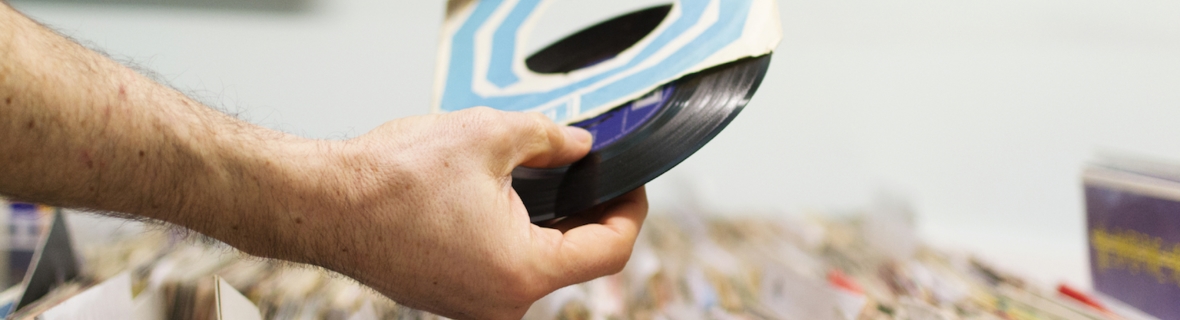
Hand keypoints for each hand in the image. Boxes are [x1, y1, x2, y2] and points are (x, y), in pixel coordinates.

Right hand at [263, 108, 647, 318]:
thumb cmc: (389, 180)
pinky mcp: (452, 298)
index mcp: (521, 271)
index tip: (630, 184)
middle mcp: (502, 303)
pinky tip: (502, 201)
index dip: (629, 211)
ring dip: (547, 224)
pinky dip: (513, 236)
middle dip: (586, 212)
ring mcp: (474, 307)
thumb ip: (549, 139)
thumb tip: (578, 146)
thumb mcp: (488, 136)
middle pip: (574, 261)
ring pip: (537, 265)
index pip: (608, 251)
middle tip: (587, 171)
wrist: (322, 204)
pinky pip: (503, 269)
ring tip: (541, 179)